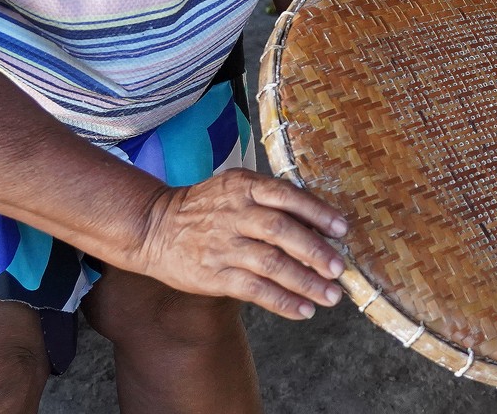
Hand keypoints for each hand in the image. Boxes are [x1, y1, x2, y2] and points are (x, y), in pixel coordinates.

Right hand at [121, 167, 349, 320]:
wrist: (154, 226)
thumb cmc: (208, 207)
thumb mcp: (236, 188)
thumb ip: (272, 200)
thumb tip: (320, 222)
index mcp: (244, 187)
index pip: (287, 196)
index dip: (317, 212)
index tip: (342, 230)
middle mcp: (235, 214)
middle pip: (282, 232)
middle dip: (315, 252)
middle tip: (339, 269)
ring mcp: (223, 246)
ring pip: (271, 265)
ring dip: (305, 283)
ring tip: (330, 296)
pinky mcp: (214, 275)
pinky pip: (254, 290)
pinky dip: (282, 302)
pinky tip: (304, 310)